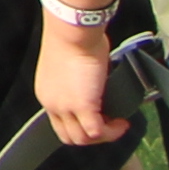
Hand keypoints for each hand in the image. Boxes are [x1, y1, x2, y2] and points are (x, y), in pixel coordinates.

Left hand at [34, 22, 124, 145]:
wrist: (72, 30)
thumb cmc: (73, 37)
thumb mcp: (72, 65)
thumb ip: (80, 80)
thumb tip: (98, 84)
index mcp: (47, 93)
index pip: (60, 123)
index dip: (80, 126)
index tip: (99, 119)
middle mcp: (52, 103)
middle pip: (69, 136)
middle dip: (91, 137)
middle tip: (110, 125)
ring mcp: (65, 107)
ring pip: (83, 139)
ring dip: (104, 135)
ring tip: (118, 124)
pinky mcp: (82, 105)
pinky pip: (97, 132)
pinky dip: (112, 131)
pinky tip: (122, 122)